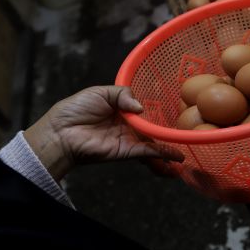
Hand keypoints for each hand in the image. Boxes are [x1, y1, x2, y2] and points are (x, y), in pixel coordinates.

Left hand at [24, 86, 183, 180]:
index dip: (163, 113)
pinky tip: (176, 157)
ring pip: (155, 145)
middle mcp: (130, 126)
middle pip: (155, 131)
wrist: (59, 132)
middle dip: (171, 136)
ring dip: (171, 152)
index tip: (180, 112)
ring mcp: (129, 140)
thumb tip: (142, 107)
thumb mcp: (101, 92)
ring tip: (186, 157)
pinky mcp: (126, 152)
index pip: (148, 111)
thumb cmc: (75, 110)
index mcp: (124, 110)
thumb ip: (123, 94)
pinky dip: (162, 155)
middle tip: (190, 136)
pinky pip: (147, 153)